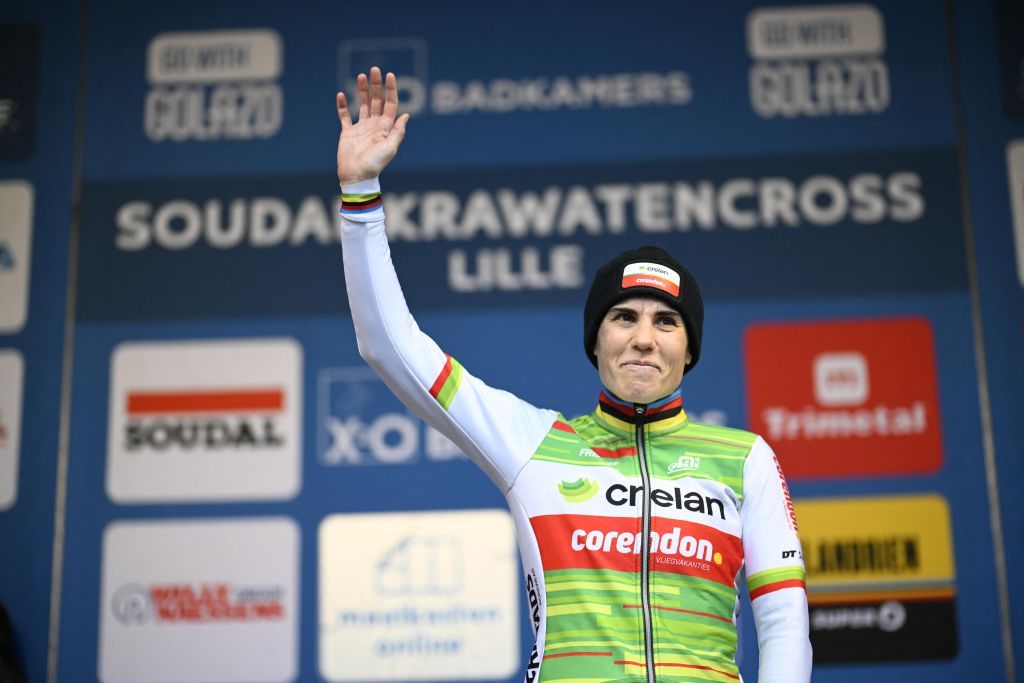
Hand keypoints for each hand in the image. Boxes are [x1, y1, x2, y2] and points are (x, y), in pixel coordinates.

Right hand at [336, 66, 409, 183]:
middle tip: (375, 69)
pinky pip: (344, 116)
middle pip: (377, 100)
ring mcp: (361, 128)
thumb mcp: (390, 147)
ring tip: (361, 75)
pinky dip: (342, 106)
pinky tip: (341, 94)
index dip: (391, 89)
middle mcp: (374, 125)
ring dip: (362, 90)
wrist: (357, 176)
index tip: (389, 75)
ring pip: (362, 104)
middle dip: (376, 85)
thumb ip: (398, 131)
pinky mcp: (347, 133)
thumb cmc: (375, 163)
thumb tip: (406, 115)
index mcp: (385, 127)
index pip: (390, 104)